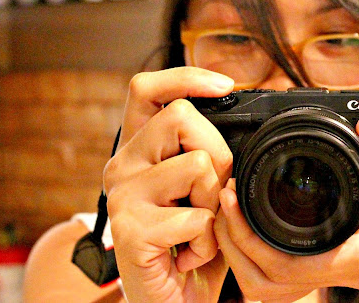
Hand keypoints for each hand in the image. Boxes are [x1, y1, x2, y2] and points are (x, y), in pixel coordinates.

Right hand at [103, 67, 234, 301]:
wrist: (169, 301)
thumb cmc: (189, 241)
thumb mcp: (202, 190)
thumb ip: (208, 154)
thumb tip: (236, 118)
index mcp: (139, 149)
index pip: (148, 89)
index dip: (186, 78)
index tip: (225, 85)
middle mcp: (122, 164)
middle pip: (182, 117)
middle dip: (218, 153)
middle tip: (212, 194)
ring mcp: (122, 196)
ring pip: (197, 165)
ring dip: (215, 204)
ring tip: (199, 230)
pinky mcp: (130, 229)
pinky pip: (197, 216)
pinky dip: (208, 241)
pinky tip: (190, 254)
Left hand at [214, 115, 358, 302]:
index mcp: (356, 256)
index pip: (285, 263)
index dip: (248, 235)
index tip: (235, 195)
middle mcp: (342, 269)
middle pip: (267, 279)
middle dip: (235, 243)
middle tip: (227, 196)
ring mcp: (342, 271)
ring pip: (277, 279)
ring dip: (247, 249)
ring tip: (237, 206)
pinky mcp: (347, 264)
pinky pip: (295, 266)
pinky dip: (269, 247)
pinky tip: (267, 216)